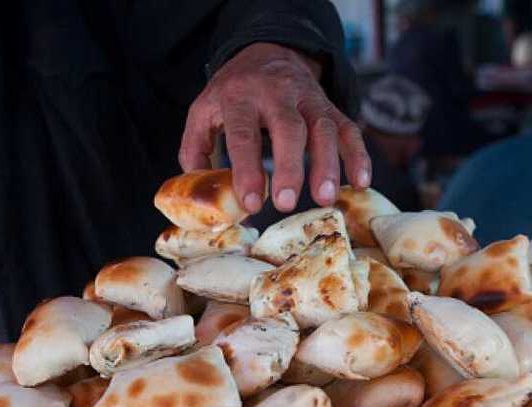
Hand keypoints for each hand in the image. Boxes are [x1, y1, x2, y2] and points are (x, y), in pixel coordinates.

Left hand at [179, 42, 370, 212]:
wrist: (264, 55)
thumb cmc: (230, 95)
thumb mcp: (202, 113)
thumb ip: (195, 152)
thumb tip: (203, 194)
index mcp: (239, 98)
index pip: (243, 135)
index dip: (248, 170)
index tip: (251, 203)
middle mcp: (276, 93)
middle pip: (288, 129)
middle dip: (289, 167)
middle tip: (286, 203)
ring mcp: (307, 97)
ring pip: (323, 128)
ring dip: (327, 164)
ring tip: (325, 198)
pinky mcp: (330, 105)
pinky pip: (349, 127)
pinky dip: (358, 154)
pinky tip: (360, 181)